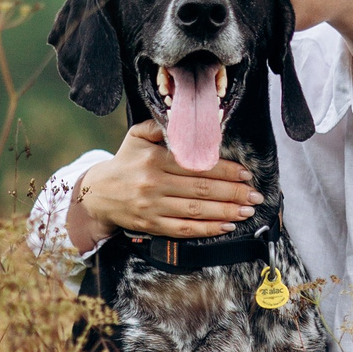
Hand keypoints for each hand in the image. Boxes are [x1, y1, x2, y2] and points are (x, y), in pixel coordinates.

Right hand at [69, 121, 259, 247]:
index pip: (197, 165)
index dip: (225, 170)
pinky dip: (207, 229)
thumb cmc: (125, 162)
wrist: (97, 193)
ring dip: (226, 212)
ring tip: (247, 211)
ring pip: (196, 211)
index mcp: (154, 158)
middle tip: (255, 195)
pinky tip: (226, 226)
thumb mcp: (137, 136)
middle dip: (233, 192)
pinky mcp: (151, 225)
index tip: (246, 173)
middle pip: (201, 189)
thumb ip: (162, 127)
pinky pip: (184, 229)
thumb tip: (187, 122)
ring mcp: (152, 206)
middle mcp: (154, 182)